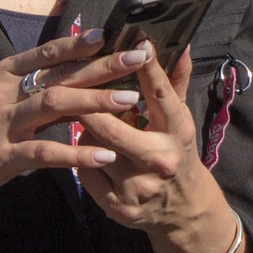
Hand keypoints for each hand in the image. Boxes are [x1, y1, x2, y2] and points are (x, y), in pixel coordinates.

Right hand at [0, 29, 143, 252]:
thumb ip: (26, 86)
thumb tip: (64, 69)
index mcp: (3, 76)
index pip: (46, 54)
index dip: (78, 43)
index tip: (110, 33)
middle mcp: (4, 94)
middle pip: (61, 76)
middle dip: (103, 67)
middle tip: (139, 59)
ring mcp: (3, 125)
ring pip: (56, 107)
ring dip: (97, 103)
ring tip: (132, 102)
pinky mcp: (3, 157)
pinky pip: (46, 153)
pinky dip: (76, 153)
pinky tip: (103, 156)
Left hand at [73, 49, 247, 252]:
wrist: (183, 210)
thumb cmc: (177, 152)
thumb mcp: (180, 119)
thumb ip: (175, 82)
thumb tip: (182, 44)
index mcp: (178, 133)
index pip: (159, 94)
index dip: (145, 67)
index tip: (135, 42)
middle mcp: (160, 161)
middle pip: (111, 127)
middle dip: (87, 104)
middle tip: (69, 84)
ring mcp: (137, 187)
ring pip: (93, 150)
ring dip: (83, 131)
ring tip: (79, 118)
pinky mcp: (118, 206)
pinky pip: (85, 173)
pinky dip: (81, 158)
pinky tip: (82, 150)